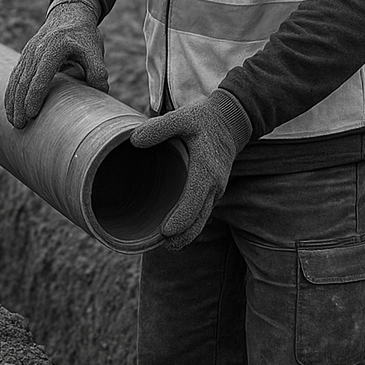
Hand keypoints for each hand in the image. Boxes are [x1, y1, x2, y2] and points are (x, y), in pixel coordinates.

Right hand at [4, 0, 106, 129]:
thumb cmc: (83, 36)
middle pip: (24, 80)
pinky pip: (14, 76)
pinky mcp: (25, 56)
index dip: (35, 95)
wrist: (69, 15)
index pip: (41, 76)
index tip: (31, 114)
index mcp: (54, 48)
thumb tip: (101, 91)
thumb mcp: (94, 49)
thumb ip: (98, 70)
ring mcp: (28, 52)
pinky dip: (10, 92)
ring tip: (14, 121)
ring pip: (16, 79)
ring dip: (12, 101)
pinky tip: (10, 108)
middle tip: (20, 125)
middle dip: (20, 104)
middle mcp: (37, 50)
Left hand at [129, 88, 252, 249]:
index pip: (194, 202)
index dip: (181, 220)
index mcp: (206, 170)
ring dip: (187, 234)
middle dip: (183, 236)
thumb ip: (159, 127)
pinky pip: (202, 212)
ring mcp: (215, 190)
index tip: (166, 232)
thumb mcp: (182, 117)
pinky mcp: (212, 189)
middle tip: (165, 247)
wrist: (230, 120)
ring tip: (168, 245)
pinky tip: (175, 230)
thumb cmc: (204, 119)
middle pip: (200, 219)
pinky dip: (191, 224)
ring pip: (202, 219)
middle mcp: (214, 185)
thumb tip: (134, 140)